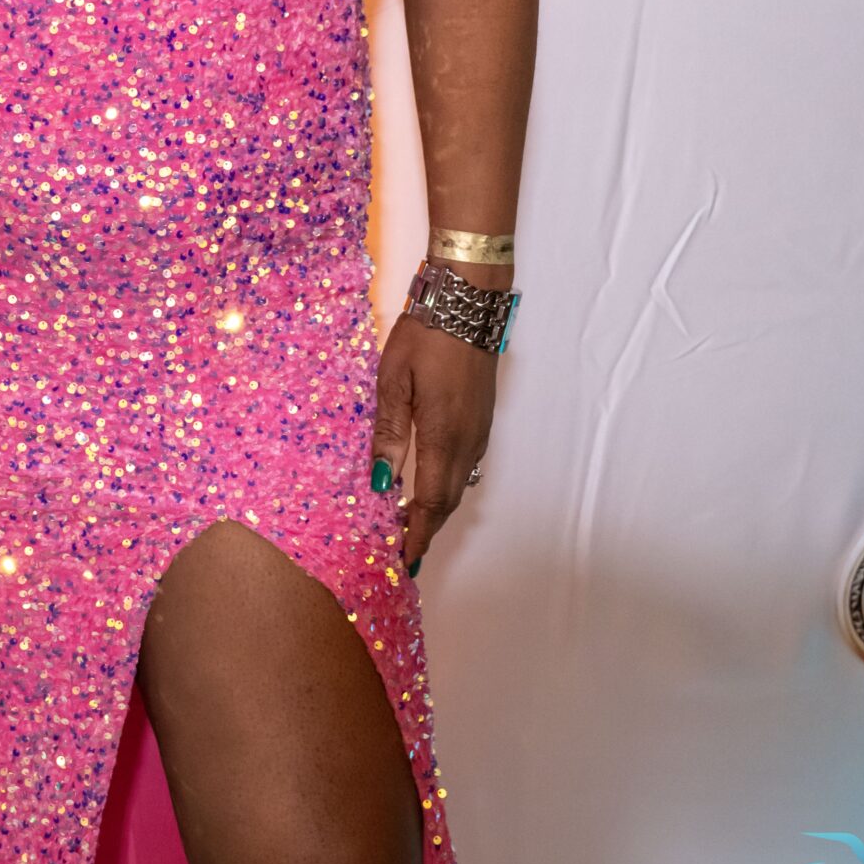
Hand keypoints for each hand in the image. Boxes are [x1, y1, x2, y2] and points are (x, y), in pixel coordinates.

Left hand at [371, 313, 497, 572]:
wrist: (468, 302)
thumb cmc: (426, 337)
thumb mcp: (394, 381)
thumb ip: (389, 434)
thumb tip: (380, 483)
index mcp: (444, 438)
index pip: (431, 502)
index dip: (417, 535)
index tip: (403, 561)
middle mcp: (468, 442)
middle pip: (448, 500)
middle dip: (425, 528)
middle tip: (401, 550)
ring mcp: (480, 430)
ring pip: (459, 484)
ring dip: (436, 508)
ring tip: (408, 522)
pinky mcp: (483, 418)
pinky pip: (466, 465)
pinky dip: (447, 484)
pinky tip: (429, 481)